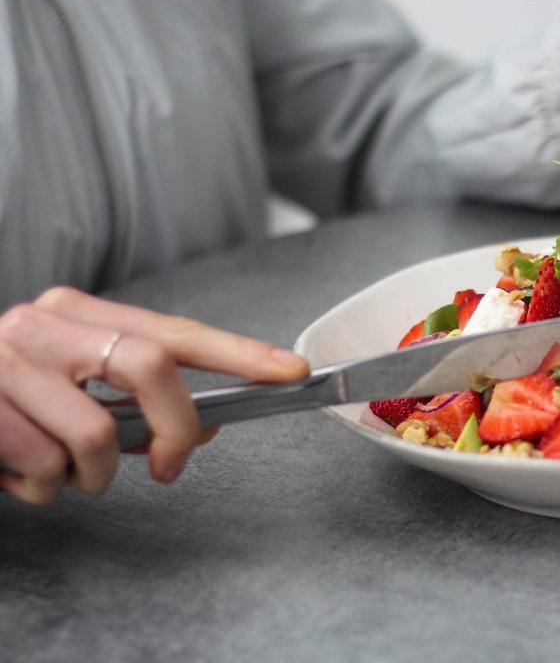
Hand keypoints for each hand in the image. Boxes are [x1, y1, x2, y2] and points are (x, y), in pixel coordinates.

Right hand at [0, 287, 309, 504]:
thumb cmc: (0, 399)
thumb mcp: (67, 386)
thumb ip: (130, 399)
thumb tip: (203, 429)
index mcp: (77, 312)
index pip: (174, 330)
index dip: (240, 352)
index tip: (291, 371)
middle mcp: (42, 324)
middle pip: (150, 368)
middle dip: (175, 430)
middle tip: (167, 466)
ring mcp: (4, 360)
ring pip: (93, 437)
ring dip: (86, 476)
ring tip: (55, 469)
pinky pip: (42, 469)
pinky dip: (40, 488)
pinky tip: (13, 469)